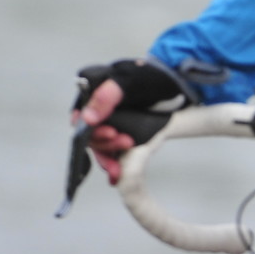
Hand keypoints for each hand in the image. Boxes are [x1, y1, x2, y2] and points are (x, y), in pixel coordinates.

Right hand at [71, 59, 196, 185]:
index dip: (87, 129)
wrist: (174, 87)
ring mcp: (108, 124)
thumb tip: (87, 118)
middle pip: (90, 134)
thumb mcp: (130, 81)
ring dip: (107, 158)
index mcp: (92, 92)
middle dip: (105, 142)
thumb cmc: (150, 77)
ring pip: (100, 146)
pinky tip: (116, 175)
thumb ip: (108, 95)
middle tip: (126, 141)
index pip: (80, 114)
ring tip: (117, 167)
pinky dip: (113, 164)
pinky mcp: (119, 136)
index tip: (108, 133)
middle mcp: (96, 110)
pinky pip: (110, 153)